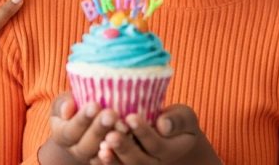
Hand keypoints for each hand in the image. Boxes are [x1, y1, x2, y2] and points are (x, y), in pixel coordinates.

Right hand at [38, 92, 119, 164]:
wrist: (90, 120)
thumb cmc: (76, 105)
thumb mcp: (65, 101)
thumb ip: (64, 103)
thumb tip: (68, 108)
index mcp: (61, 136)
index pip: (69, 132)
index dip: (82, 120)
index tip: (94, 105)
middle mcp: (76, 152)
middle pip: (85, 147)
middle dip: (98, 130)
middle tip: (111, 114)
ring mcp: (92, 159)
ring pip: (101, 157)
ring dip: (113, 142)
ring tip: (123, 125)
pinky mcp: (111, 161)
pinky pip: (116, 162)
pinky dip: (123, 152)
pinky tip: (132, 136)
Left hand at [98, 105, 221, 164]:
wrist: (170, 139)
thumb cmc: (175, 122)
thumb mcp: (184, 117)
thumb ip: (177, 121)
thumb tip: (163, 124)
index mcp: (170, 151)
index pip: (156, 145)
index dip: (144, 132)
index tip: (131, 117)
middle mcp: (155, 164)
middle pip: (139, 160)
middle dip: (125, 147)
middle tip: (112, 135)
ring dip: (113, 159)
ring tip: (102, 146)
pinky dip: (105, 164)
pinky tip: (95, 155)